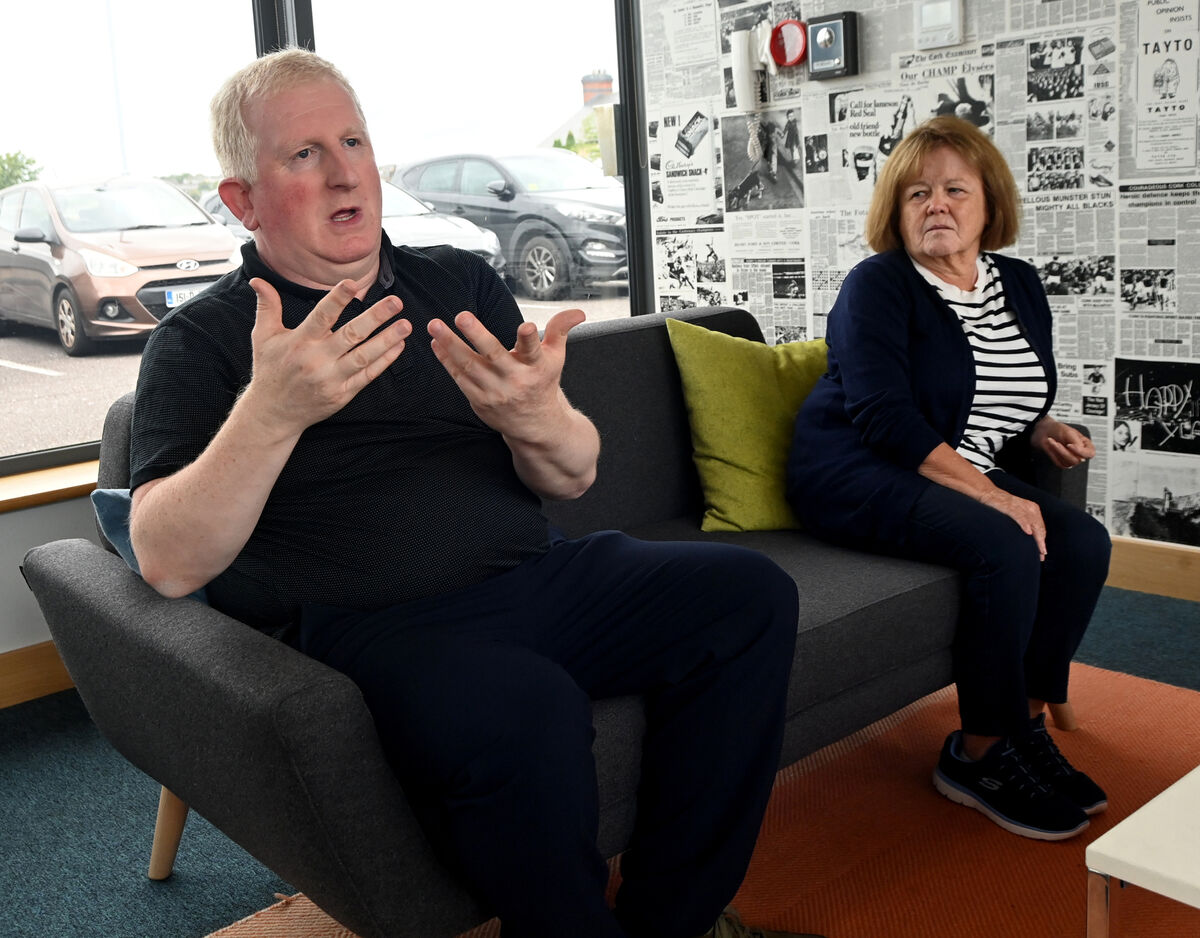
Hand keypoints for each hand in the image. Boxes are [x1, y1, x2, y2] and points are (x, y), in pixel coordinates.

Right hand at [245, 278, 410, 435]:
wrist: (273, 413)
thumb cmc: (270, 370)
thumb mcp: (263, 337)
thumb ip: (267, 307)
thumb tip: (258, 280)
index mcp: (300, 341)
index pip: (322, 315)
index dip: (338, 298)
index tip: (354, 283)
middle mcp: (317, 359)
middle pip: (351, 335)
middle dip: (376, 317)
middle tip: (396, 302)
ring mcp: (332, 378)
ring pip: (365, 356)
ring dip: (387, 340)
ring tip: (406, 325)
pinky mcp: (342, 394)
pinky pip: (368, 376)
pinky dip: (384, 361)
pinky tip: (399, 346)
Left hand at [427, 307, 584, 438]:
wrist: (535, 426)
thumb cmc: (542, 384)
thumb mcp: (555, 357)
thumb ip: (561, 330)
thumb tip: (579, 312)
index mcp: (536, 367)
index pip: (534, 350)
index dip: (530, 339)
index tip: (527, 326)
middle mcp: (515, 380)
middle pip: (495, 356)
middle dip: (477, 335)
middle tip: (462, 316)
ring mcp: (495, 392)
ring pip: (470, 366)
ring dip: (450, 344)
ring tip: (435, 325)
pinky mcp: (479, 400)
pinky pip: (460, 378)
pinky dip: (447, 360)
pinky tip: (436, 343)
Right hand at [980, 487, 1047, 559]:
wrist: (988, 493)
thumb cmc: (1000, 505)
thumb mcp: (1016, 513)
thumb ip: (1023, 522)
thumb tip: (1028, 536)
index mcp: (1033, 509)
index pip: (1041, 528)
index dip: (1042, 541)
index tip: (1042, 553)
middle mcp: (1030, 508)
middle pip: (1039, 528)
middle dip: (1041, 543)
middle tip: (1042, 554)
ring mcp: (1021, 507)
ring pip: (1033, 524)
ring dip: (1037, 538)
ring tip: (1039, 549)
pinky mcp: (1011, 506)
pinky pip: (1020, 516)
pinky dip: (1025, 524)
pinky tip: (1028, 532)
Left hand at [1031, 416, 1094, 468]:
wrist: (1045, 431)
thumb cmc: (1058, 430)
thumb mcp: (1069, 432)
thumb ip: (1077, 443)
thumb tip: (1081, 456)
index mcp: (1086, 444)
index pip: (1090, 454)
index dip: (1081, 452)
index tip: (1069, 445)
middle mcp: (1080, 453)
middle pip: (1077, 460)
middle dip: (1064, 451)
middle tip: (1057, 443)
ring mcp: (1071, 458)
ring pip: (1068, 463)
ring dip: (1058, 452)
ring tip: (1053, 442)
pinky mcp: (1062, 462)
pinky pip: (1060, 464)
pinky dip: (1054, 456)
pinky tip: (1052, 446)